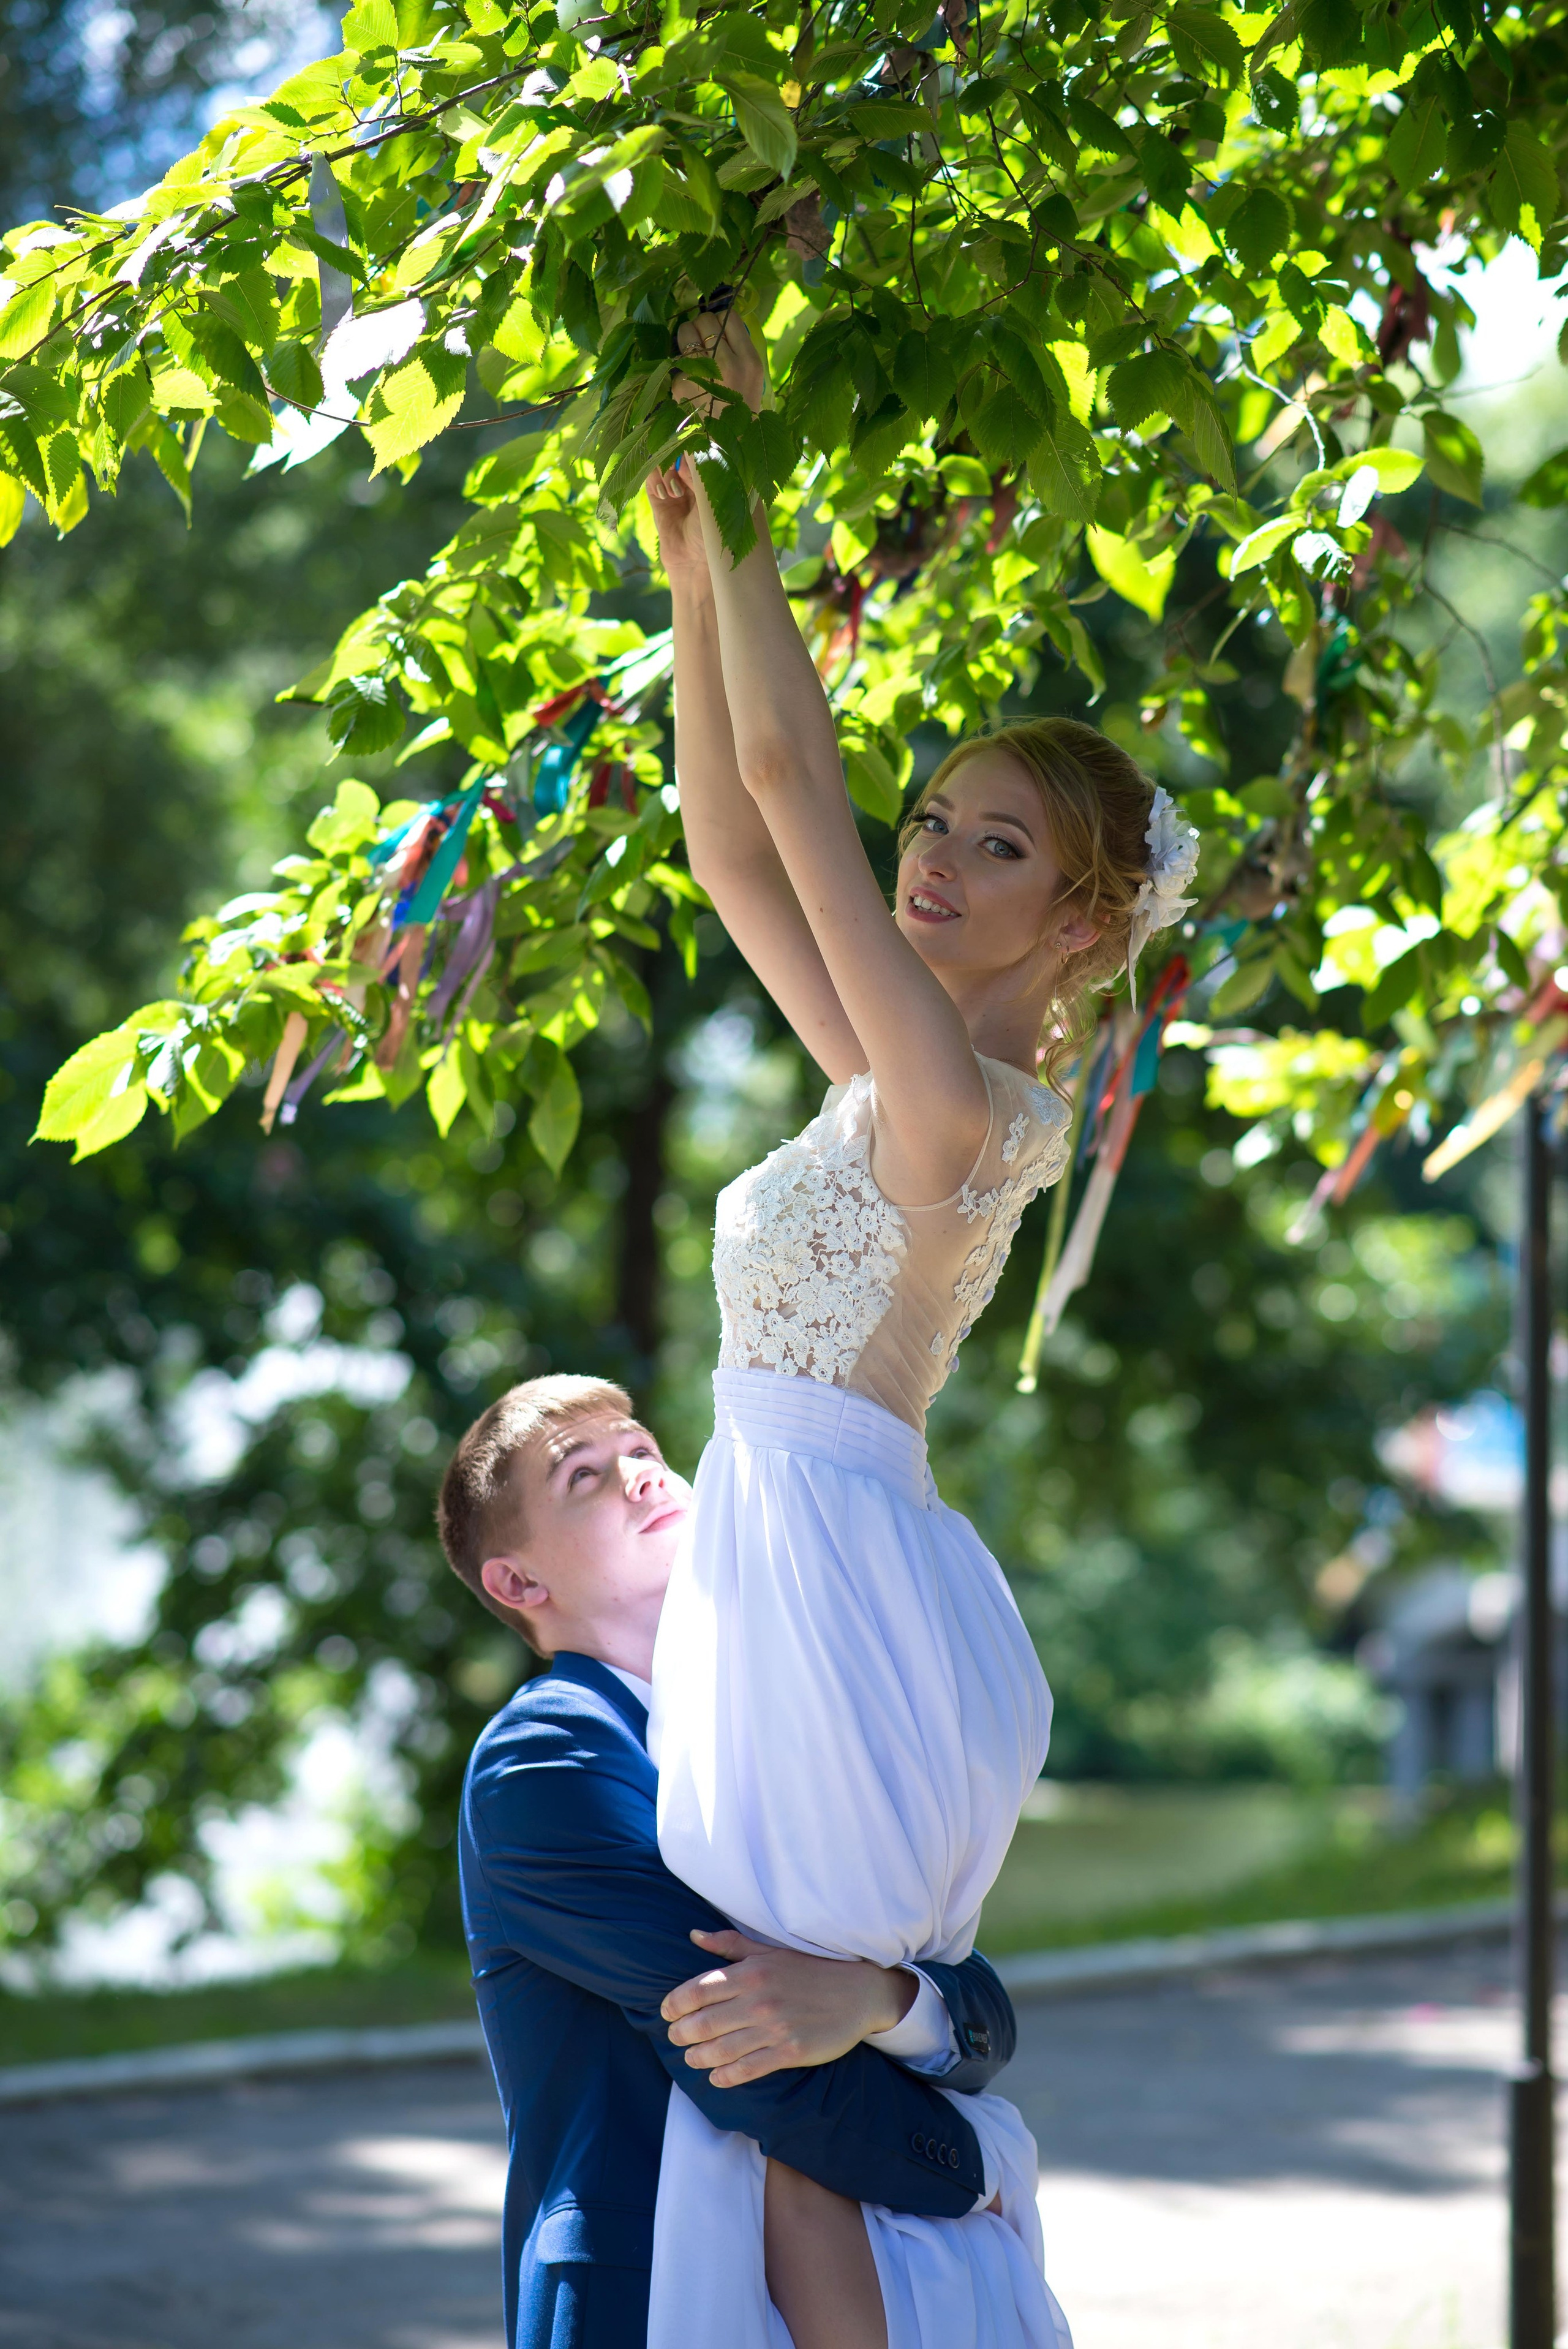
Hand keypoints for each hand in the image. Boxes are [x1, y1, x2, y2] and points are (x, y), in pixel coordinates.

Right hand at [645, 459, 709, 592]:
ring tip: (676, 492)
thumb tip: (684, 451)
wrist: (695, 561)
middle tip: (681, 471)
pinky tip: (666, 495)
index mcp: (710, 474)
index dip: (691, 443)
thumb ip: (698, 472)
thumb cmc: (713, 531)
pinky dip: (656, 480)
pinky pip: (651, 478)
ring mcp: (674, 487)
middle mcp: (692, 478)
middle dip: (677, 456)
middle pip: (677, 450)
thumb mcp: (709, 497)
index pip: (698, 446)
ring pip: (662, 461)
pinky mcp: (657, 498)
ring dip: (667, 471)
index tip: (689, 446)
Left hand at [661, 1928, 916, 2086]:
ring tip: (691, 2058)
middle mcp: (759, 2000)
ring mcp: (775, 2028)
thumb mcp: (770, 1950)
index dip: (675, 2003)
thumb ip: (730, 1944)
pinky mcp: (790, 2052)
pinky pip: (748, 2069)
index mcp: (752, 1971)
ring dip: (698, 2057)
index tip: (667, 2012)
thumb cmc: (810, 1970)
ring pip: (721, 2049)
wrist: (858, 1992)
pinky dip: (726, 2076)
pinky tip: (716, 2077)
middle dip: (682, 2033)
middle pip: (704, 2022)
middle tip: (675, 2037)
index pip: (698, 1989)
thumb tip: (693, 1935)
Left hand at [673, 309, 766, 417]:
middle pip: (706, 320)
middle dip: (702, 326)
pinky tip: (690, 379)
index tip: (719, 331)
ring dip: (687, 335)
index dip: (721, 320)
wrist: (725, 443)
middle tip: (703, 339)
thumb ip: (740, 348)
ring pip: (686, 331)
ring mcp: (702, 373)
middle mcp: (727, 364)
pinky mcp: (681, 383)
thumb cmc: (740, 406)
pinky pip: (679, 359)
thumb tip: (718, 320)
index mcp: (749, 360)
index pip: (730, 317)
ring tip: (693, 350)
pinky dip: (682, 365)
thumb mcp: (753, 376)